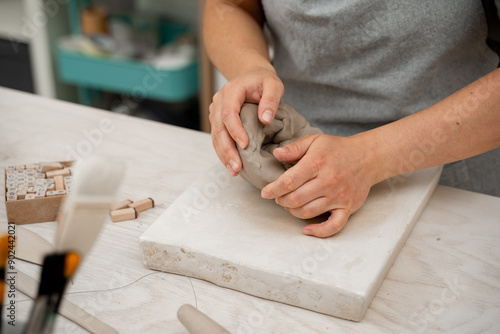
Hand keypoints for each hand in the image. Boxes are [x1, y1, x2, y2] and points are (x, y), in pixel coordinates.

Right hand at [209, 67, 283, 175]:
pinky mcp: (217, 120)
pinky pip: (218, 138)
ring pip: (216, 136)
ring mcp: (216, 111)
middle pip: (219, 128)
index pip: (228, 113)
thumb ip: (271, 100)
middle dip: (227, 149)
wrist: (251, 75)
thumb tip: (265, 119)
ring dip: (223, 154)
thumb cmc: (263, 81)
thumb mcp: (274, 85)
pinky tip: (231, 165)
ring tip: (234, 171)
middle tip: (237, 167)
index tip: (245, 145)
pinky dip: (223, 152)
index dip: (235, 130)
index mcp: (231, 91)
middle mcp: (219, 101)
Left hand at [261, 134, 377, 237]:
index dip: (273, 189)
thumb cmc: (337, 149)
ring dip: (293, 212)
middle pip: (295, 199)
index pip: (288, 181)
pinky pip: (333, 225)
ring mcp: (339, 196)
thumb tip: (276, 154)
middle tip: (278, 198)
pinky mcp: (348, 208)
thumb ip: (294, 148)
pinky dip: (319, 231)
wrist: (367, 157)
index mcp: (317, 163)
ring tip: (289, 205)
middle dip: (281, 200)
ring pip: (308, 212)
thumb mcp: (314, 141)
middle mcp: (328, 181)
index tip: (265, 192)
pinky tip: (307, 230)